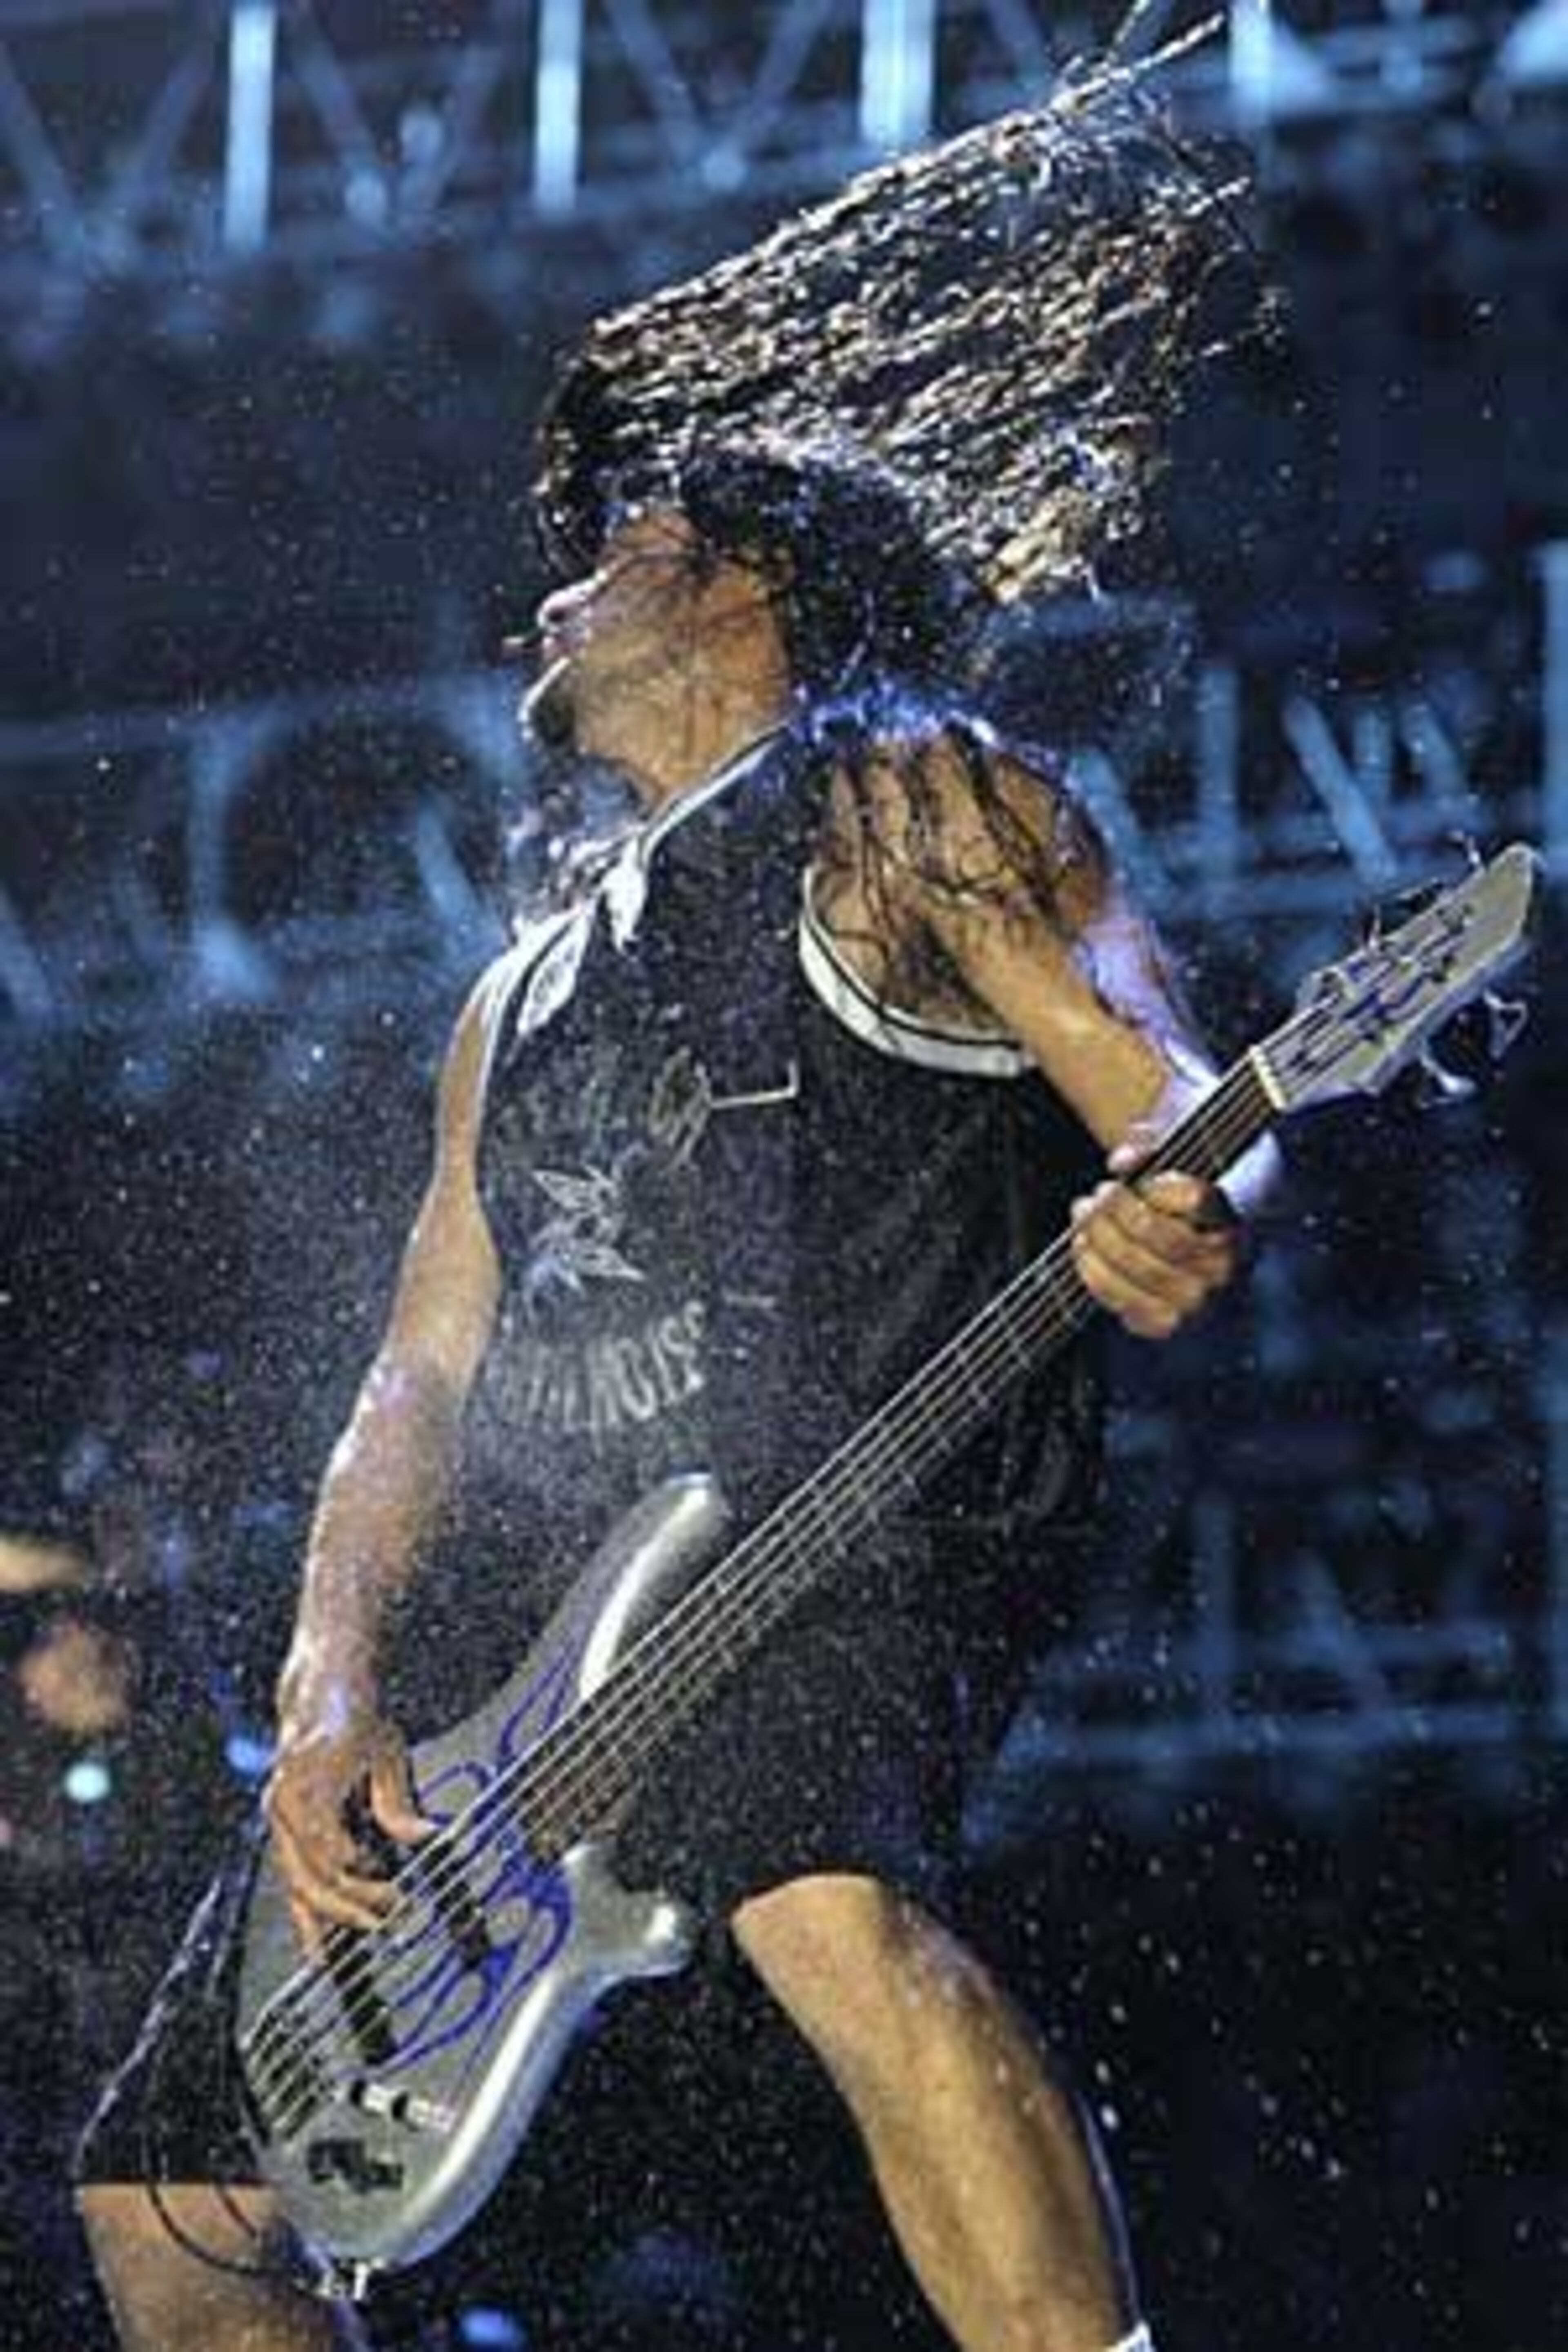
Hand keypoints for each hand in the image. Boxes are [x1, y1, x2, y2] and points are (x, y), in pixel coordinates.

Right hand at [264, 1711, 434, 1952]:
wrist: (320, 1697)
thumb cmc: (355, 1722)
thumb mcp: (387, 1753)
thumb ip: (398, 1803)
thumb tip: (425, 1838)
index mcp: (307, 1781)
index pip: (327, 1845)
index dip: (356, 1875)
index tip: (388, 1890)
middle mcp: (283, 1804)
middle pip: (310, 1873)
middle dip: (348, 1904)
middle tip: (386, 1920)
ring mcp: (277, 1820)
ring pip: (296, 1885)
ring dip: (328, 1918)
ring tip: (359, 1941)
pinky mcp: (281, 1832)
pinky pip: (292, 1882)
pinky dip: (308, 1915)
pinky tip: (320, 1948)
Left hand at [1070, 1145, 1242, 1341]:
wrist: (1182, 1242)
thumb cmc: (1170, 1193)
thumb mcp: (1168, 1155)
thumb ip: (1147, 1143)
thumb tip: (1122, 1160)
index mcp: (1229, 1220)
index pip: (1195, 1200)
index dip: (1155, 1186)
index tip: (1128, 1174)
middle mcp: (1221, 1266)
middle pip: (1165, 1237)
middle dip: (1118, 1211)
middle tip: (1098, 1193)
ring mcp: (1196, 1300)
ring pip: (1141, 1269)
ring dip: (1101, 1237)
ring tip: (1083, 1212)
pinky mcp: (1166, 1324)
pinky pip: (1123, 1299)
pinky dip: (1093, 1271)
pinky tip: (1082, 1246)